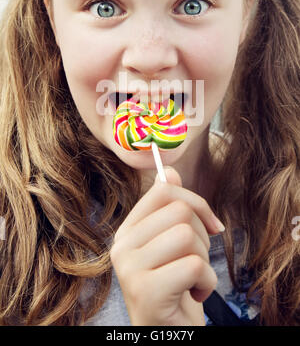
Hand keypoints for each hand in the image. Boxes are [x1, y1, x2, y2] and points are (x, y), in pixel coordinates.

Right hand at [110, 167, 222, 325]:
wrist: (168, 335)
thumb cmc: (176, 289)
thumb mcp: (172, 245)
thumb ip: (169, 209)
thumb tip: (170, 170)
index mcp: (127, 230)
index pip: (164, 189)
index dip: (196, 201)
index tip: (212, 224)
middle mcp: (121, 245)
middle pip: (180, 211)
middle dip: (203, 237)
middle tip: (195, 262)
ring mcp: (129, 267)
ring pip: (188, 235)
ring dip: (205, 261)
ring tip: (192, 279)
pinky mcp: (145, 290)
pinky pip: (193, 265)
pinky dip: (206, 282)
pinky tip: (193, 294)